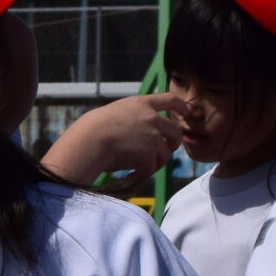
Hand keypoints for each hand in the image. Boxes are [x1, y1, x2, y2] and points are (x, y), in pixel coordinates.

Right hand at [43, 91, 183, 186]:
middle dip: (174, 142)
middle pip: (175, 131)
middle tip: (167, 150)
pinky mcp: (149, 154)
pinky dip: (142, 174)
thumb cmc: (92, 129)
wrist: (89, 141)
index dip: (180, 106)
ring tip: (140, 169)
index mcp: (141, 104)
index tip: (185, 111)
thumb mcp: (114, 113)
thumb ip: (132, 118)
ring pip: (165, 153)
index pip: (169, 99)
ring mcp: (153, 136)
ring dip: (155, 162)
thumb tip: (138, 133)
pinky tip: (130, 175)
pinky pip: (151, 168)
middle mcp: (152, 118)